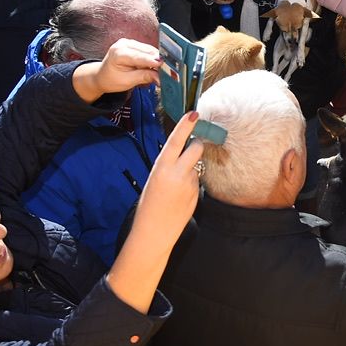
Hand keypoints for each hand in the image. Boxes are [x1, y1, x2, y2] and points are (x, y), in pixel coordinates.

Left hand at [74, 37, 161, 100]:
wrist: (102, 76)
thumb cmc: (111, 80)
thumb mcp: (127, 81)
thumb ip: (144, 77)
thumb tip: (159, 77)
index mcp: (118, 53)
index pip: (140, 56)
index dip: (153, 61)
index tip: (164, 66)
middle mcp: (123, 44)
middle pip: (147, 51)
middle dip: (158, 61)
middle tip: (168, 72)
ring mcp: (128, 42)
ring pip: (149, 50)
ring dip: (157, 60)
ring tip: (162, 70)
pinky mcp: (133, 44)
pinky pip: (147, 50)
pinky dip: (152, 58)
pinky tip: (155, 66)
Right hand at [133, 110, 204, 240]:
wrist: (154, 232)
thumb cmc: (148, 206)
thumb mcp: (153, 181)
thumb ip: (168, 167)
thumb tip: (183, 157)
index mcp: (161, 168)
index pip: (176, 141)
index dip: (185, 126)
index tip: (194, 113)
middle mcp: (177, 173)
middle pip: (196, 148)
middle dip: (197, 145)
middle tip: (193, 147)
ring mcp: (190, 184)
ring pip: (196, 167)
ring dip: (191, 169)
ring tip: (176, 187)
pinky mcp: (197, 194)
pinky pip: (196, 181)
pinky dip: (191, 184)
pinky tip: (180, 197)